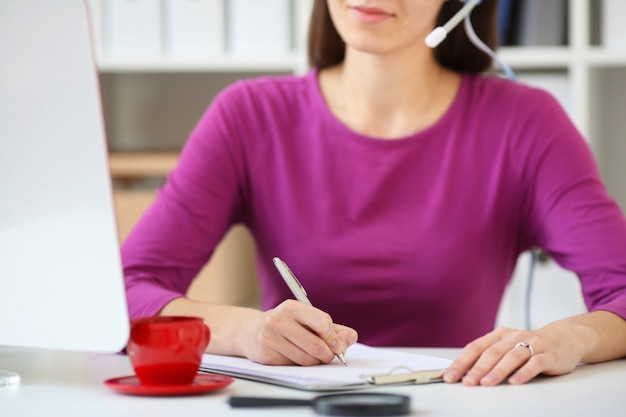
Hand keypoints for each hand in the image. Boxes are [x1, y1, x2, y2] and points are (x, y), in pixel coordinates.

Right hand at [239, 300, 357, 365]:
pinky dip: (299, 365)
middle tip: (328, 354)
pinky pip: (293, 366)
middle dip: (327, 354)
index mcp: (292, 307)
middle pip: (316, 346)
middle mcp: (278, 320)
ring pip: (306, 359)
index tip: (336, 344)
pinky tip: (293, 355)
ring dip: (315, 361)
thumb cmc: (285, 324)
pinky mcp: (266, 355)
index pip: (323, 323)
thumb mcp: (308, 319)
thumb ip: (333, 329)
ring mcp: (269, 338)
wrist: (251, 331)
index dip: (334, 337)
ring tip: (311, 354)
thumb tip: (349, 339)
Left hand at [442, 322, 591, 385]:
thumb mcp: (507, 346)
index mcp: (499, 335)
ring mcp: (532, 345)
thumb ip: (490, 356)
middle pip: (492, 352)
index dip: (462, 362)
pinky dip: (523, 372)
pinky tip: (515, 382)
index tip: (450, 376)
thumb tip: (465, 374)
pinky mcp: (548, 355)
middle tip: (466, 382)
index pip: (476, 347)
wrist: (564, 338)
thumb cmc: (530, 345)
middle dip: (477, 369)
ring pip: (511, 357)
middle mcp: (514, 337)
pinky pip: (534, 363)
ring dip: (497, 371)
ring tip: (486, 384)